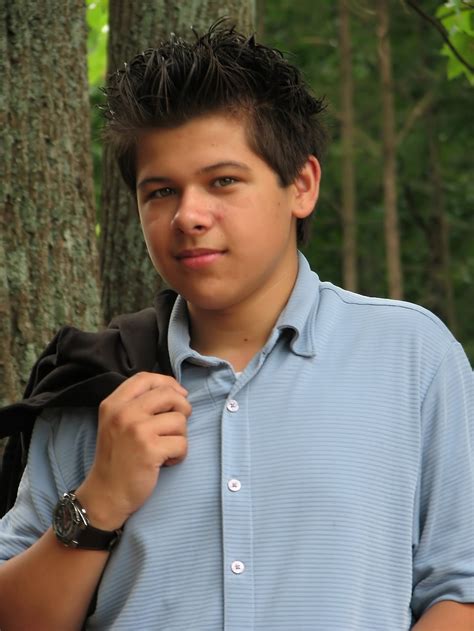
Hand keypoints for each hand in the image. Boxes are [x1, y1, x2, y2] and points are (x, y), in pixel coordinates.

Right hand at [75, 372, 190, 529]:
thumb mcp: (116, 422)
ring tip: (165, 448)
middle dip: (182, 409)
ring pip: (180, 420)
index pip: (146, 378)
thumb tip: (176, 392)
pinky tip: (165, 462)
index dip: (167, 383)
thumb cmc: (117, 457)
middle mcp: (124, 413)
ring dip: (180, 436)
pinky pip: (182, 443)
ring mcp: (136, 430)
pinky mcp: (150, 450)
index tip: (177, 395)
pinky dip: (179, 454)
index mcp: (113, 403)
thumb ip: (137, 404)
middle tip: (176, 425)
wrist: (106, 493)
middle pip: (169, 395)